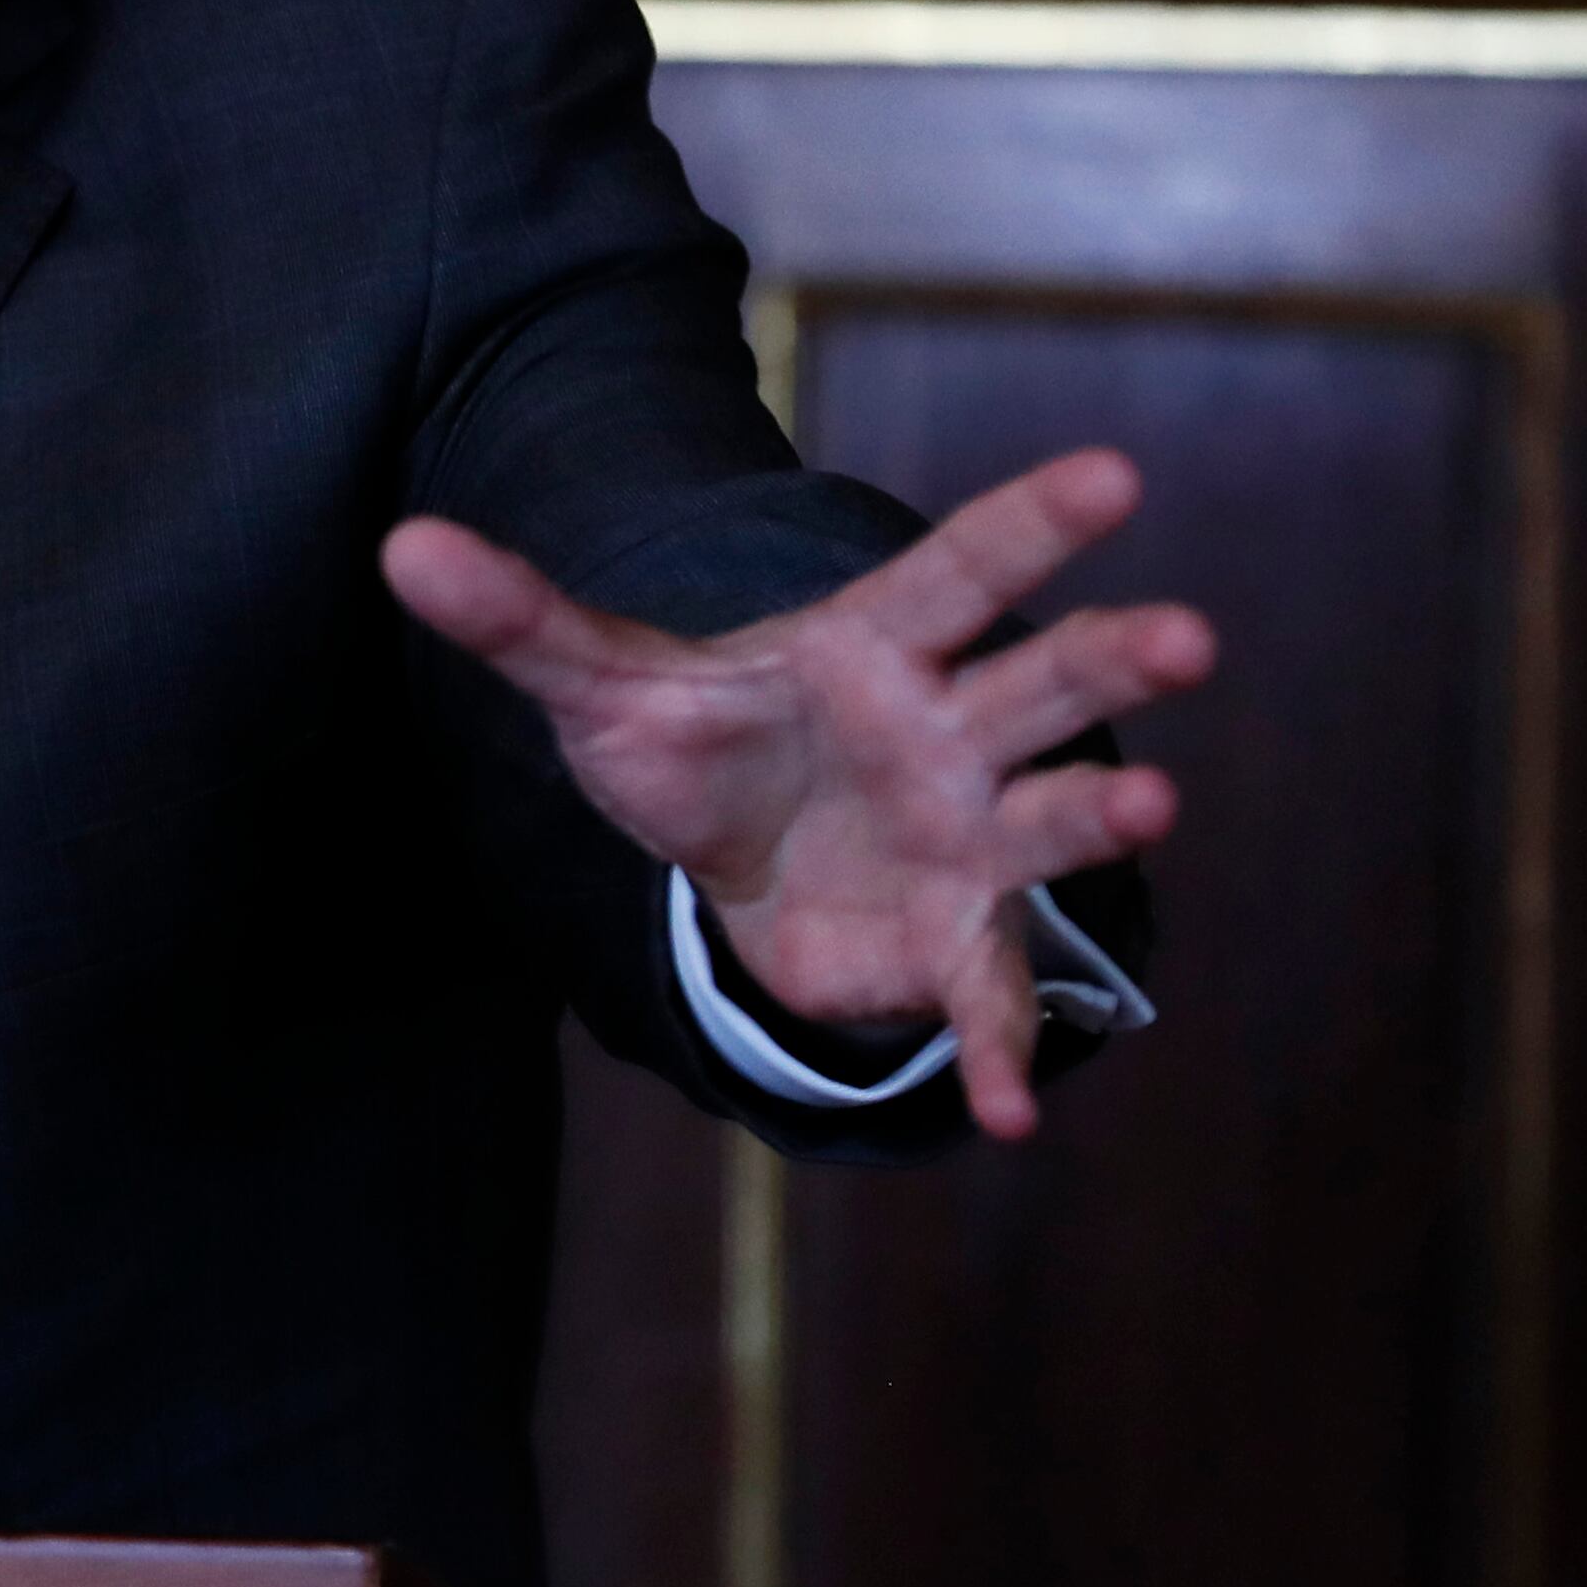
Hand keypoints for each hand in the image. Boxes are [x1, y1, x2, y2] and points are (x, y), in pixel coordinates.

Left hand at [382, 446, 1209, 1141]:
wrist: (737, 861)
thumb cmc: (697, 744)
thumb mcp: (602, 684)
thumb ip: (519, 618)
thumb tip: (399, 544)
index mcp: (876, 644)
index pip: (959, 569)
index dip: (1032, 524)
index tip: (1117, 475)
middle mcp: (950, 728)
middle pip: (1041, 682)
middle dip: (1114, 657)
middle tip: (1187, 635)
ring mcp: (970, 834)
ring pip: (1048, 818)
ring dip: (1096, 819)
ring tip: (1148, 805)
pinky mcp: (955, 939)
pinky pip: (987, 994)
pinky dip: (995, 1049)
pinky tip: (1003, 1110)